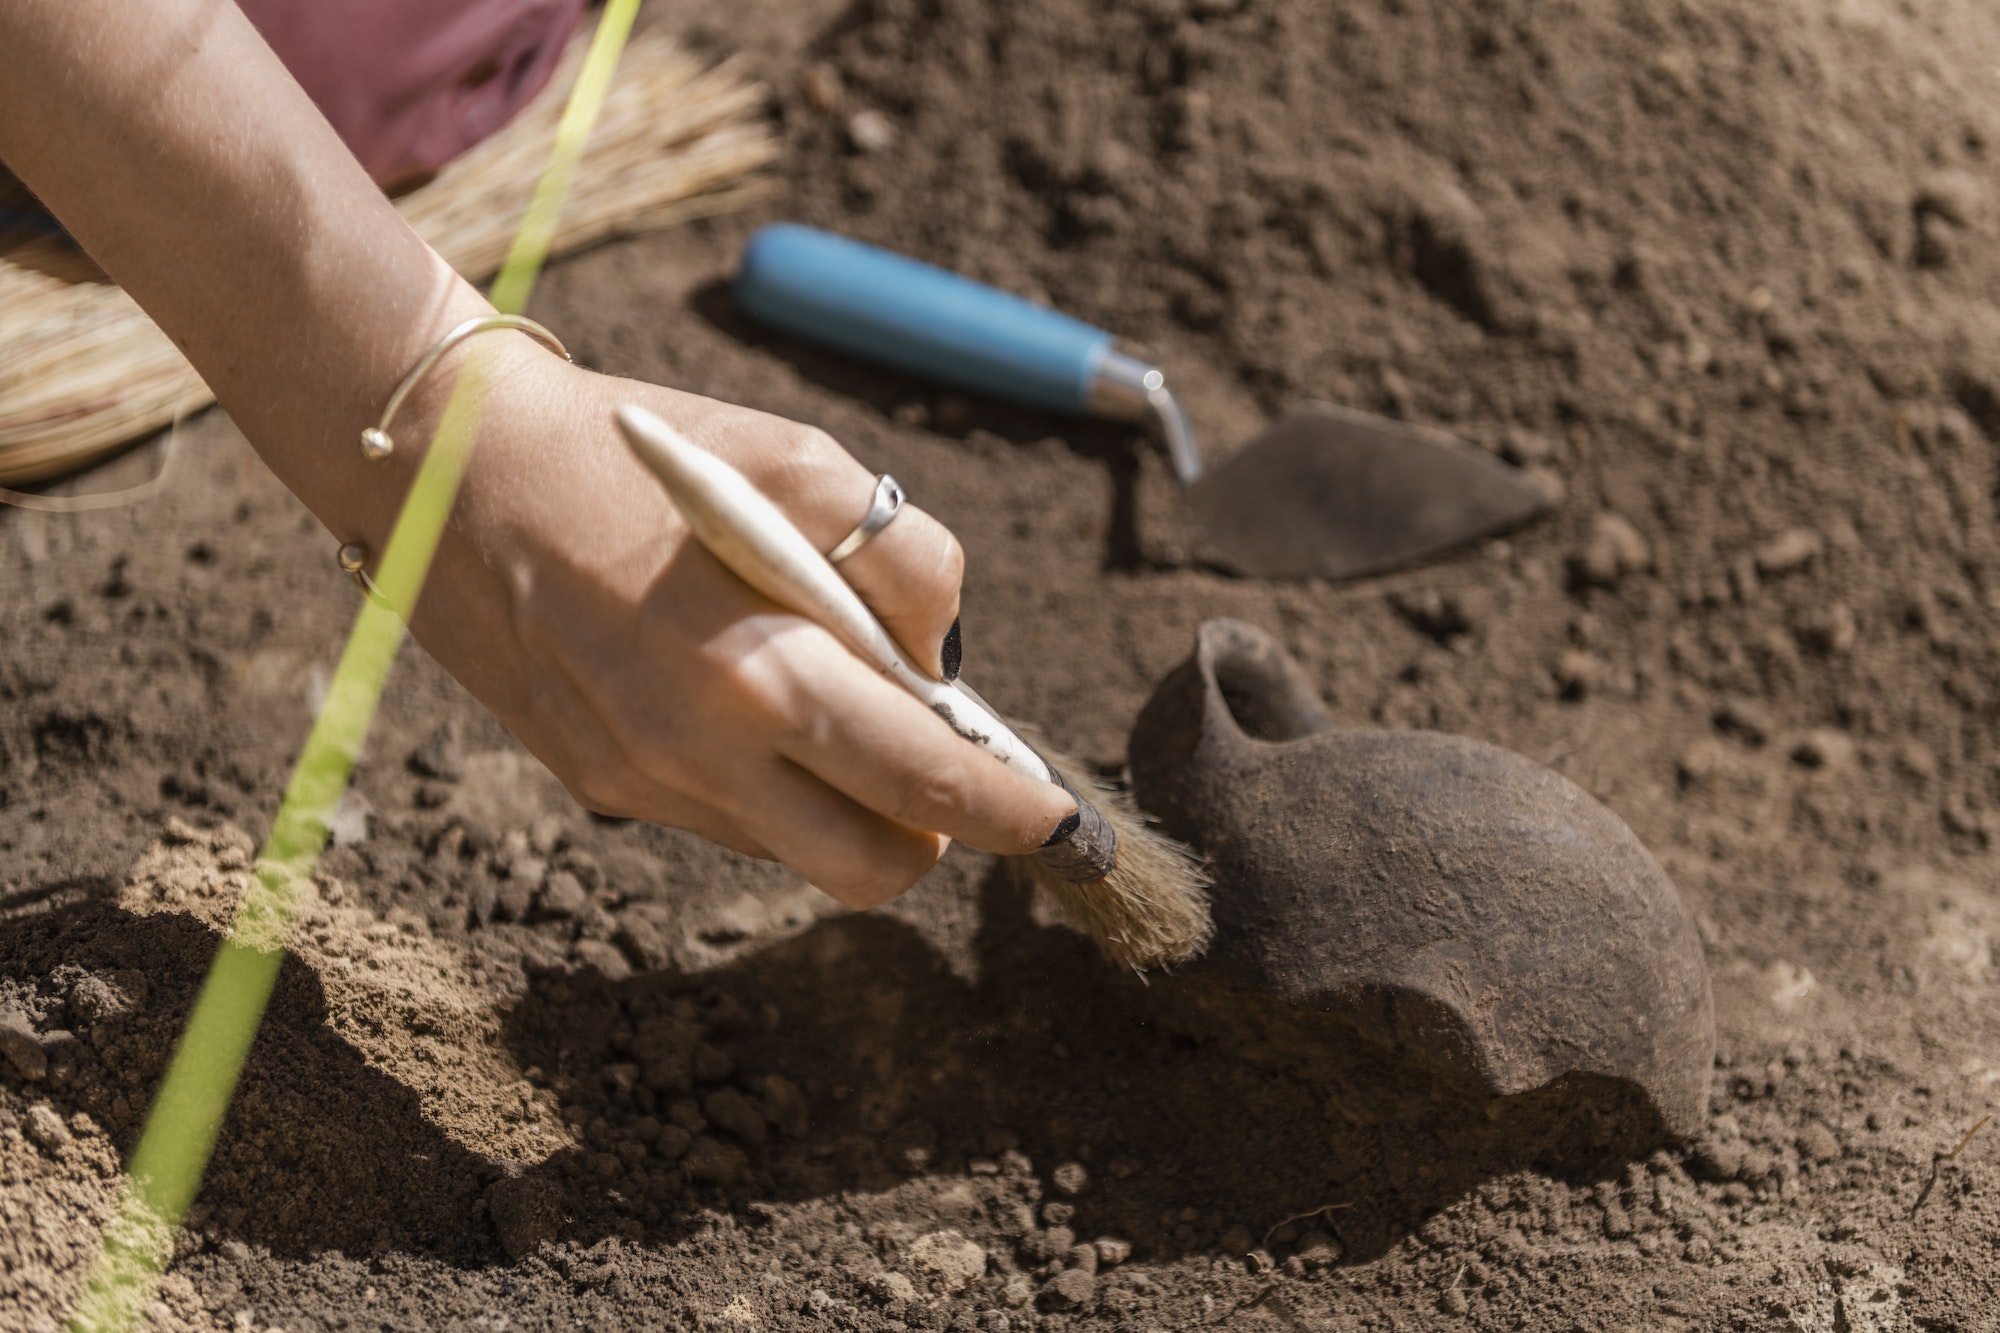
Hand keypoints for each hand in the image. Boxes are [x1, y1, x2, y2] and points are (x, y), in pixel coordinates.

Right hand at [404, 342, 1074, 907]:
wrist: (445, 468)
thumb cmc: (640, 451)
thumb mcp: (795, 459)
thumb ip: (901, 564)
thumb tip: (940, 666)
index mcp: (757, 668)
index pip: (925, 784)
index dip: (1013, 813)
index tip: (1064, 825)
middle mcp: (695, 754)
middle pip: (872, 867)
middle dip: (936, 833)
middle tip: (942, 759)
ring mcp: (640, 784)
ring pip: (798, 849)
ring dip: (845, 800)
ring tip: (821, 692)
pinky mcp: (599, 785)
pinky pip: (727, 818)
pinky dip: (770, 778)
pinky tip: (737, 691)